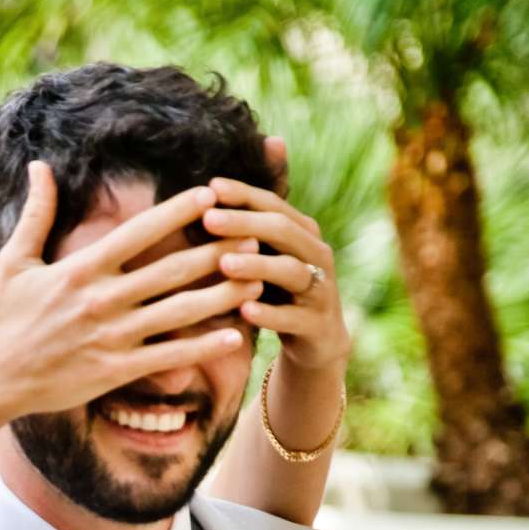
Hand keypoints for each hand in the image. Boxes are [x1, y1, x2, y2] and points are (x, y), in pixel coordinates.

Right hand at [0, 162, 252, 419]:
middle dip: (217, 251)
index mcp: (82, 269)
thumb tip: (40, 166)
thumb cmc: (6, 318)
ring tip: (257, 280)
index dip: (177, 211)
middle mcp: (101, 300)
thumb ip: (36, 213)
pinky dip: (203, 347)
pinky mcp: (115, 371)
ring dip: (222, 295)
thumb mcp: (17, 260)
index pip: (139, 232)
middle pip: (171, 270)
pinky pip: (168, 357)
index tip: (212, 194)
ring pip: (178, 312)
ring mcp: (111, 337)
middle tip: (255, 234)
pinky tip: (236, 336)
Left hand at [202, 137, 350, 375]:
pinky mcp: (317, 325)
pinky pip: (293, 318)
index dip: (243, 194)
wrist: (316, 342)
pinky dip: (269, 314)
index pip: (272, 204)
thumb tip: (210, 187)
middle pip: (282, 230)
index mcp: (302, 232)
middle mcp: (316, 254)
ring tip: (224, 264)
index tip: (209, 187)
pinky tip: (244, 310)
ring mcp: (320, 289)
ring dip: (257, 265)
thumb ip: (246, 227)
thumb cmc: (279, 292)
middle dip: (244, 223)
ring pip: (291, 270)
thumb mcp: (265, 256)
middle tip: (207, 219)